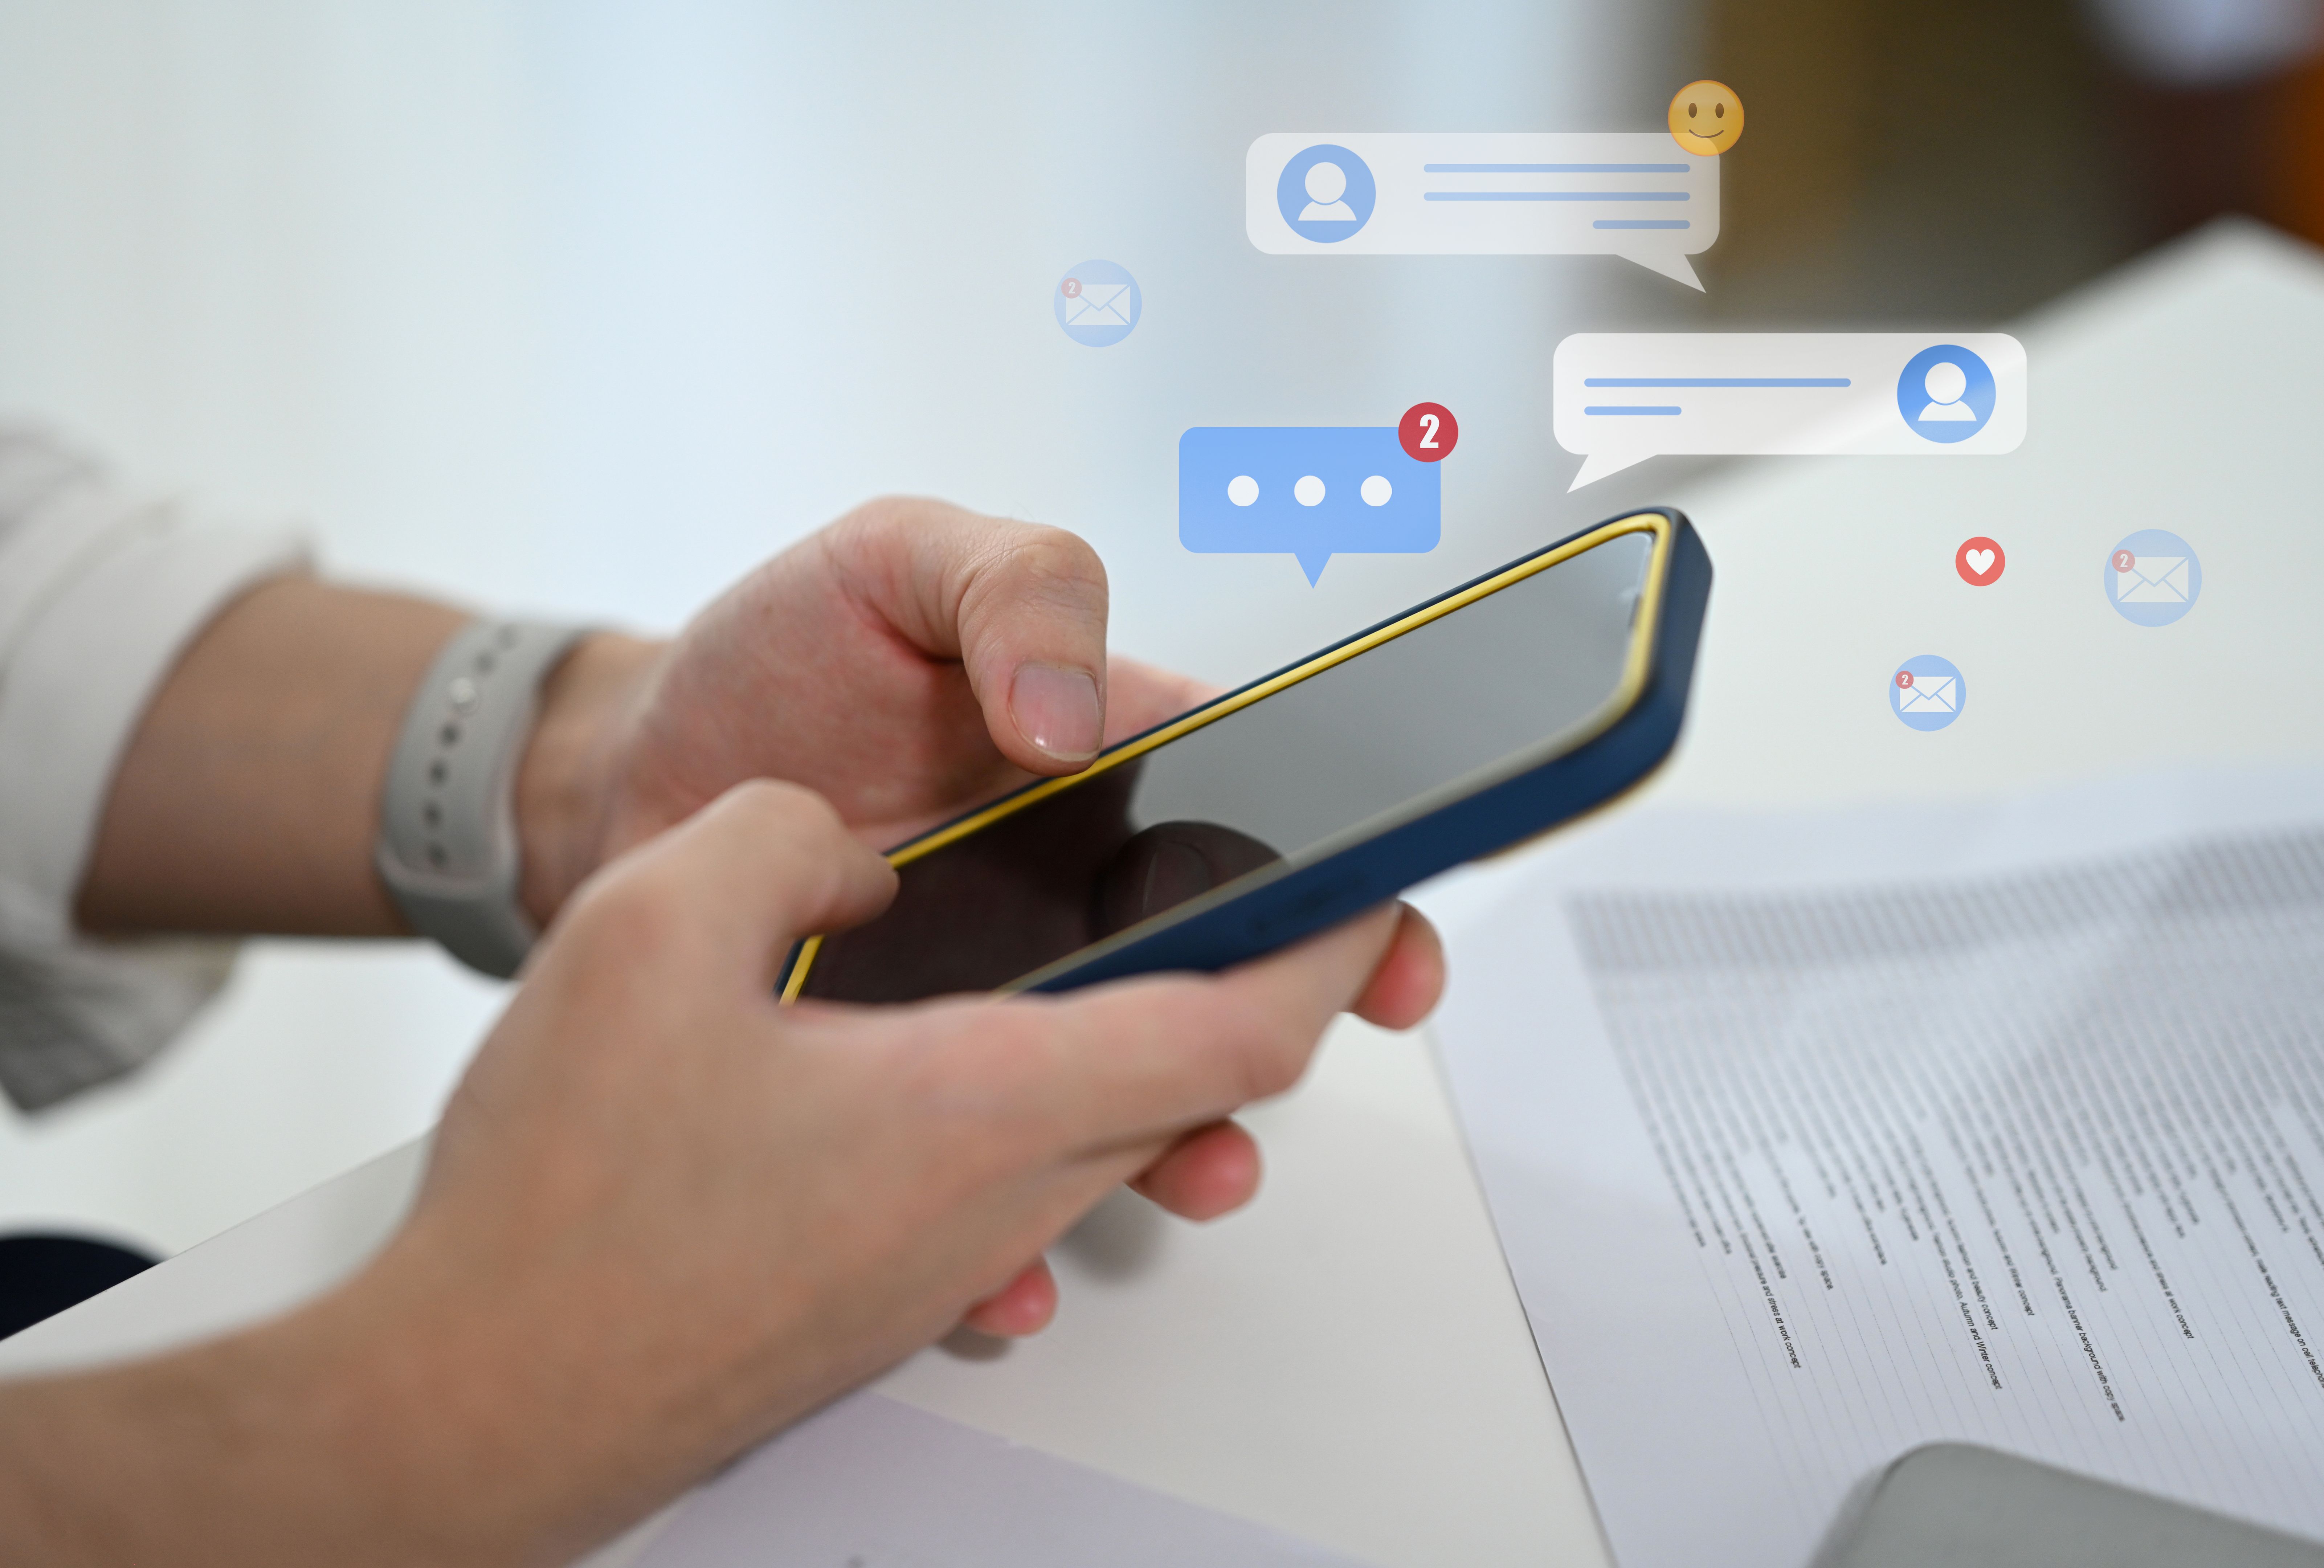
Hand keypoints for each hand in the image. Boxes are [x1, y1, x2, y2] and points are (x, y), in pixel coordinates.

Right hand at [321, 787, 1442, 1560]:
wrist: (472, 1402)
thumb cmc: (559, 1202)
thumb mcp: (648, 925)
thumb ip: (781, 838)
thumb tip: (857, 860)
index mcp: (977, 1108)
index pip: (1234, 1035)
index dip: (1325, 954)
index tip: (1370, 900)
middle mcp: (989, 1201)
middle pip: (1188, 1094)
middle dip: (1247, 996)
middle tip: (1258, 911)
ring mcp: (941, 1266)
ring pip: (1101, 1144)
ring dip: (1134, 1060)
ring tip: (1110, 969)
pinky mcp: (882, 1298)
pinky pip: (1006, 1194)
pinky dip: (1024, 1113)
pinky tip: (941, 1067)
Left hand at [515, 498, 1347, 1334]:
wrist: (618, 777)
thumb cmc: (769, 659)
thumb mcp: (898, 562)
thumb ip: (1014, 590)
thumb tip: (1073, 720)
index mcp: (1113, 768)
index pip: (1264, 826)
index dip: (1343, 893)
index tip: (1383, 953)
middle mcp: (1078, 894)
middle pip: (1208, 985)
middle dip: (1262, 1055)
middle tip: (1253, 1099)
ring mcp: (999, 994)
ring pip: (1114, 1092)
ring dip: (1159, 1153)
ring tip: (1171, 1182)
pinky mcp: (909, 1075)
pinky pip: (976, 1163)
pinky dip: (999, 1226)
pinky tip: (1001, 1262)